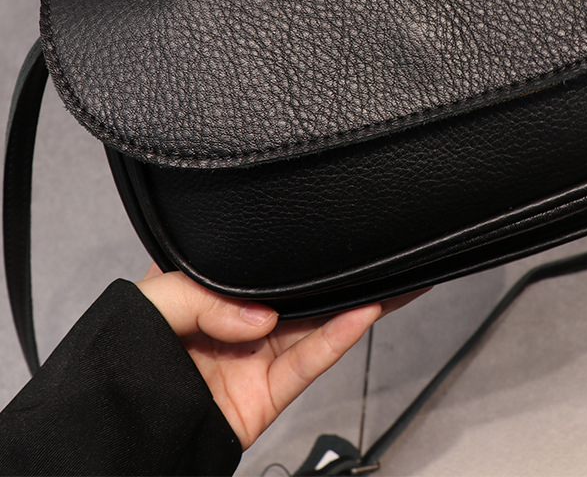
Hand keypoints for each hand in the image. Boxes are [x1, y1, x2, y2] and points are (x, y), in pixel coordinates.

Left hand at [136, 264, 421, 449]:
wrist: (122, 441)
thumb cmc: (123, 367)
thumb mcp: (149, 307)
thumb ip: (202, 296)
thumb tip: (261, 317)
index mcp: (203, 290)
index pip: (247, 259)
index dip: (278, 243)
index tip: (313, 227)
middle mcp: (234, 320)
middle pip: (292, 292)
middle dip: (330, 274)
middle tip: (364, 254)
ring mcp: (254, 355)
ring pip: (313, 324)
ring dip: (348, 303)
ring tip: (382, 280)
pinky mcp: (268, 392)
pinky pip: (309, 362)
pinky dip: (337, 340)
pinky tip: (360, 315)